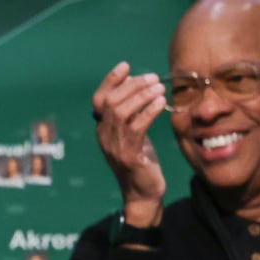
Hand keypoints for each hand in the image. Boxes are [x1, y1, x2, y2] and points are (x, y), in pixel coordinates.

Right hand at [91, 61, 167, 224]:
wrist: (143, 193)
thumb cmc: (142, 162)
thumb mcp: (134, 135)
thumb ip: (132, 115)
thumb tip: (138, 85)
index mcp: (103, 130)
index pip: (99, 100)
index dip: (110, 81)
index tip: (126, 65)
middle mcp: (104, 137)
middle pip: (111, 102)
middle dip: (132, 85)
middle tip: (153, 78)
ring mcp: (114, 147)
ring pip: (122, 112)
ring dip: (142, 96)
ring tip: (159, 88)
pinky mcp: (128, 156)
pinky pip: (136, 127)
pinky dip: (148, 111)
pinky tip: (161, 103)